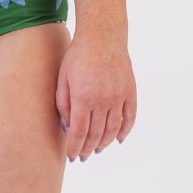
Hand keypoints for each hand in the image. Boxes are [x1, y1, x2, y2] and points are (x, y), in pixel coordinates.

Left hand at [55, 29, 135, 162]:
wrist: (102, 36)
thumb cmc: (78, 55)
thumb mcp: (63, 78)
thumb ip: (63, 104)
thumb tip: (67, 127)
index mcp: (83, 98)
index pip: (79, 132)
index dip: (75, 147)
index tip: (72, 156)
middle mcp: (102, 101)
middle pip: (96, 134)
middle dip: (88, 148)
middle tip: (83, 157)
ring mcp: (118, 98)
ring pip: (113, 130)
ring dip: (104, 143)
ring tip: (97, 150)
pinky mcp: (130, 92)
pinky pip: (129, 118)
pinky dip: (125, 131)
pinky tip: (119, 140)